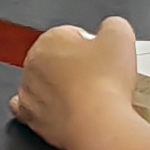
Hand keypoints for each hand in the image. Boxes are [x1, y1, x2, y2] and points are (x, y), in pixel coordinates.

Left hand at [11, 18, 141, 149]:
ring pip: (45, 84)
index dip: (92, 46)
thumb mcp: (121, 36)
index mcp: (50, 39)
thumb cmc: (105, 84)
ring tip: (87, 97)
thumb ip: (113, 25)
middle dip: (76, 67)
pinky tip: (60, 110)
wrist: (98, 125)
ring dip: (61, 88)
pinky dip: (44, 109)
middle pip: (57, 59)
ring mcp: (29, 91)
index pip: (71, 35)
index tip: (103, 58)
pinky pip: (30, 109)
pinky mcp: (30, 117)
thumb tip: (110, 27)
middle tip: (99, 78)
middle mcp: (33, 63)